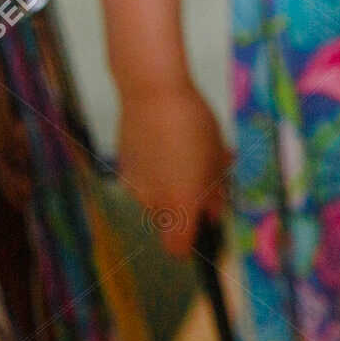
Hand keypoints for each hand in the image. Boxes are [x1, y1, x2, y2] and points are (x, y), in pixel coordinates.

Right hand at [118, 82, 228, 256]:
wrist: (151, 92)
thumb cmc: (193, 122)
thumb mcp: (216, 156)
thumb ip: (215, 190)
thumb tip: (215, 212)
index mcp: (180, 202)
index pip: (178, 248)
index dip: (192, 245)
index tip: (205, 228)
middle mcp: (152, 201)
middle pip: (169, 224)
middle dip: (186, 210)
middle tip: (205, 183)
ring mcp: (134, 186)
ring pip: (156, 202)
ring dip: (172, 190)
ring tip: (188, 158)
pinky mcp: (123, 169)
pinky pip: (144, 183)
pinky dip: (157, 174)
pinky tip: (167, 147)